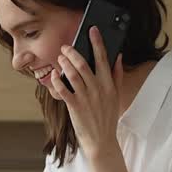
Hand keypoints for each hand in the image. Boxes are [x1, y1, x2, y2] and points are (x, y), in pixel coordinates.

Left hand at [49, 26, 123, 161]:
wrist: (102, 140)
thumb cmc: (108, 116)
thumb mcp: (116, 95)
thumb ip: (117, 75)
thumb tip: (118, 56)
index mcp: (109, 84)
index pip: (103, 58)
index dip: (97, 42)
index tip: (92, 30)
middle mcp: (98, 89)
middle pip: (83, 64)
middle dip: (72, 52)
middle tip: (65, 47)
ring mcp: (86, 98)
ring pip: (73, 74)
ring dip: (64, 63)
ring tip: (59, 58)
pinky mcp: (75, 107)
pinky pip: (63, 90)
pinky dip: (57, 81)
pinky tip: (54, 75)